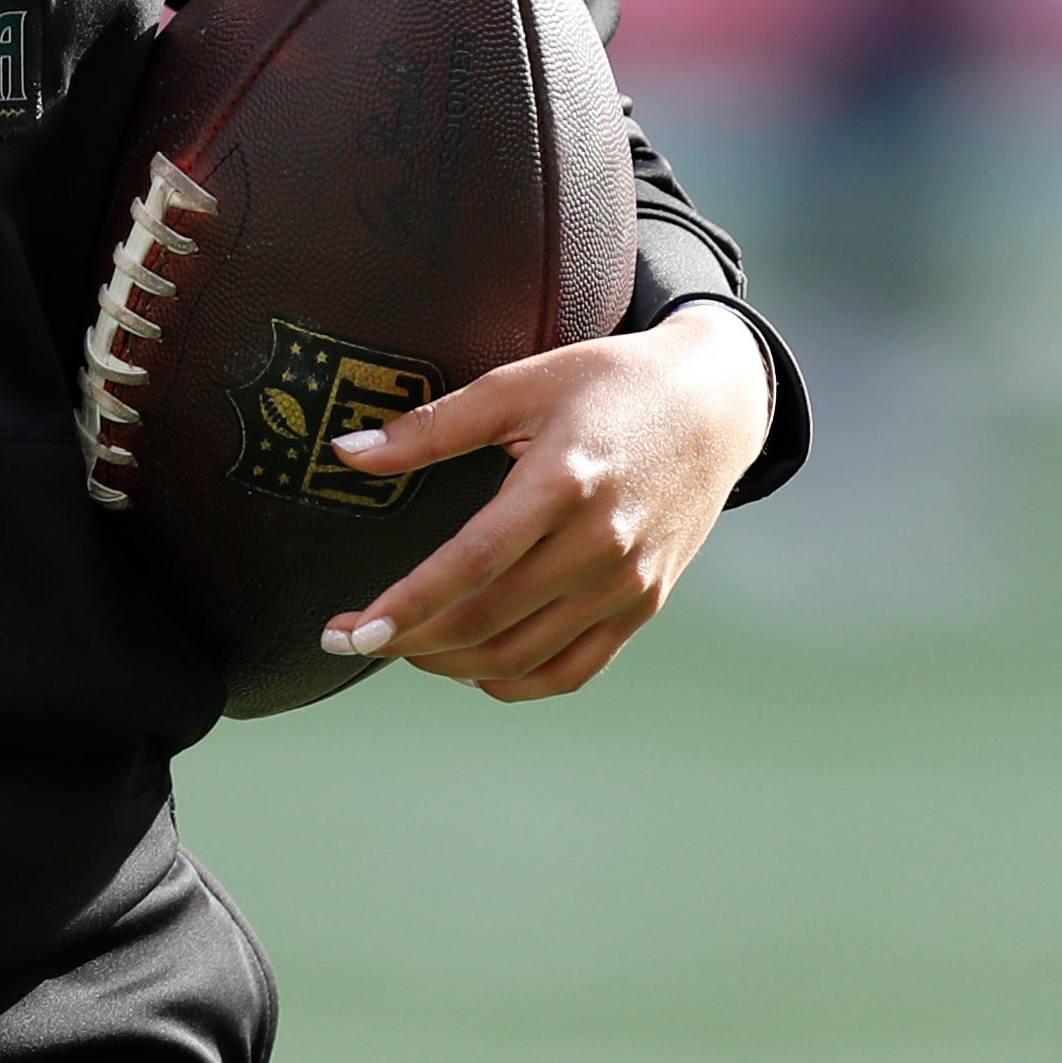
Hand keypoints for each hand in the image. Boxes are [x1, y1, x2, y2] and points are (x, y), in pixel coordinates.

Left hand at [314, 306, 772, 701]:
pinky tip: (471, 663)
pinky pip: (571, 670)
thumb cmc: (609, 383)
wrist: (714, 405)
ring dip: (450, 665)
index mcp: (563, 482)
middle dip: (408, 640)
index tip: (352, 629)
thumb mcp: (519, 384)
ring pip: (523, 656)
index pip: (472, 564)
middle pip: (489, 619)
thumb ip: (431, 427)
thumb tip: (348, 454)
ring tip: (402, 645)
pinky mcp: (643, 606)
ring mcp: (627, 583)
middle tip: (351, 638)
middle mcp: (600, 544)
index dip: (408, 604)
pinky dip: (513, 680)